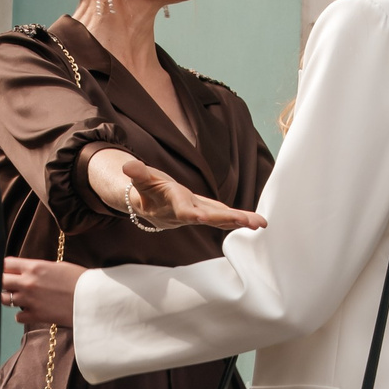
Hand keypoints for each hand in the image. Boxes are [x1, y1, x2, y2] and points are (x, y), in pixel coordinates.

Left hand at [2, 257, 81, 326]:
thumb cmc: (80, 280)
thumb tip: (30, 271)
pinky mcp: (36, 315)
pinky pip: (18, 316)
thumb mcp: (58, 266)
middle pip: (0, 281)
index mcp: (34, 266)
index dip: (5, 267)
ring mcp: (30, 300)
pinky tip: (30, 311)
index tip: (8, 271)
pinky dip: (22, 314)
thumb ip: (39, 268)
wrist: (93, 299)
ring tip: (20, 298)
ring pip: (4, 299)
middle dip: (3, 282)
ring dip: (9, 298)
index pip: (6, 264)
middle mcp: (28, 282)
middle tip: (10, 285)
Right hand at [87, 149, 265, 233]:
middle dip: (231, 220)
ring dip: (241, 221)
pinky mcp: (205, 211)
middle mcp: (189, 214)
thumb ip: (137, 173)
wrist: (147, 205)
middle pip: (211, 218)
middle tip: (251, 222)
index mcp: (174, 206)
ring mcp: (199, 214)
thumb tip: (128, 166)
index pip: (186, 211)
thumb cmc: (144, 190)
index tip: (204, 217)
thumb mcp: (141, 179)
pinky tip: (255, 221)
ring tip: (261, 223)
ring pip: (221, 219)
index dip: (195, 214)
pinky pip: (224, 216)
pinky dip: (238, 219)